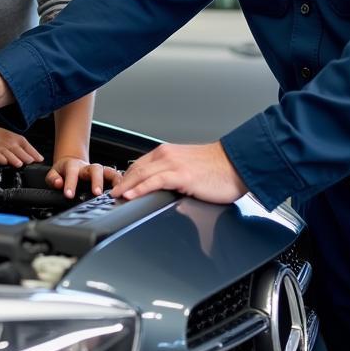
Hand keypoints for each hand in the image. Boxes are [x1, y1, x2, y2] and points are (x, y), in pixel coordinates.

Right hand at [0, 118, 43, 167]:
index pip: (29, 147)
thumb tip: (29, 157)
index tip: (41, 161)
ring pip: (12, 155)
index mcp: (15, 139)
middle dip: (28, 160)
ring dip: (17, 160)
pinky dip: (2, 160)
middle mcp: (10, 143)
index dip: (36, 155)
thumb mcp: (8, 138)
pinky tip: (5, 163)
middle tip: (34, 166)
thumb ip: (18, 148)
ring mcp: (1, 148)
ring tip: (21, 164)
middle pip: (22, 152)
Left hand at [47, 156, 121, 198]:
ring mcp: (98, 170)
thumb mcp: (53, 174)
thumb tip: (59, 183)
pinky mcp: (106, 174)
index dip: (70, 183)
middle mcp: (87, 167)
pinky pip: (115, 175)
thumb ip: (53, 179)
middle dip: (97, 180)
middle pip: (94, 169)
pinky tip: (124, 188)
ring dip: (113, 180)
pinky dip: (121, 181)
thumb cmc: (63, 172)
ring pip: (108, 171)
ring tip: (117, 191)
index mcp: (73, 166)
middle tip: (97, 193)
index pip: (72, 173)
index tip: (69, 195)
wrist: (72, 163)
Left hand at [110, 141, 246, 203]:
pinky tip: (130, 196)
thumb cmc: (218, 168)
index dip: (126, 178)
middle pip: (135, 169)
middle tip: (111, 195)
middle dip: (122, 183)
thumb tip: (166, 192)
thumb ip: (174, 177)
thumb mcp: (189, 169)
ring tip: (115, 197)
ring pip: (141, 174)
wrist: (238, 163)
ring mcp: (173, 164)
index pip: (139, 165)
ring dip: (125, 187)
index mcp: (167, 153)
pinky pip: (154, 182)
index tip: (119, 189)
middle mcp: (167, 155)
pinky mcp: (181, 175)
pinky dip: (139, 189)